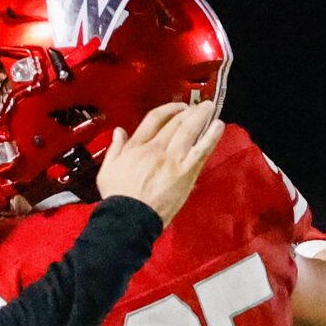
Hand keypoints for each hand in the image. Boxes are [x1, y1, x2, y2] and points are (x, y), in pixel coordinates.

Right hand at [97, 100, 223, 226]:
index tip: (176, 107)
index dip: (168, 109)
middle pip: (175, 122)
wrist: (129, 219)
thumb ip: (115, 149)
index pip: (155, 119)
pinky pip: (201, 150)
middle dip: (188, 111)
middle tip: (197, 106)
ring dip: (201, 116)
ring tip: (209, 108)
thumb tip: (119, 133)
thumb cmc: (119, 199)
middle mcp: (156, 149)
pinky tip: (218, 126)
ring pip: (189, 130)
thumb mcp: (107, 170)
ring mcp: (172, 160)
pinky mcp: (185, 173)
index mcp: (137, 147)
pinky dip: (211, 136)